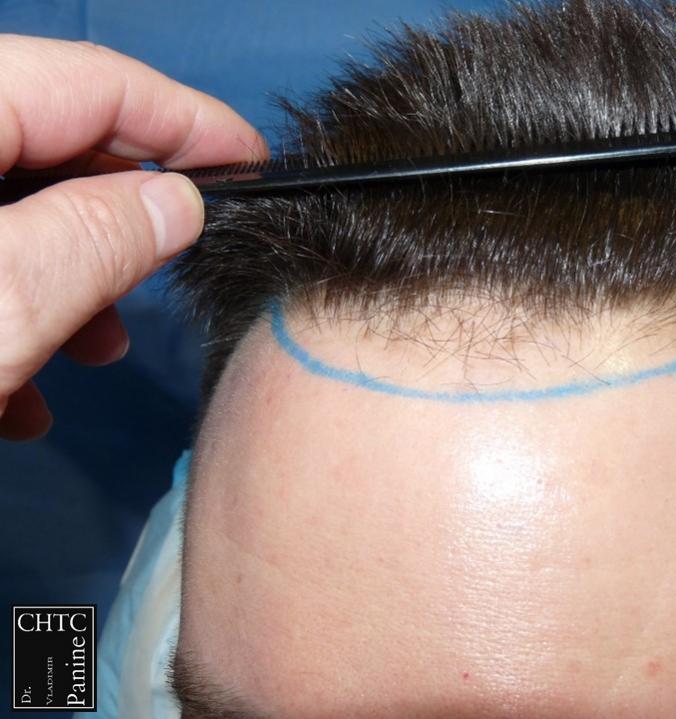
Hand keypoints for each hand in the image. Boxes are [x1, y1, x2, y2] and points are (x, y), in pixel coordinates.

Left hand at [0, 34, 268, 440]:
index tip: (257, 166)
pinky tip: (18, 394)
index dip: (190, 123)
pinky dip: (10, 315)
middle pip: (53, 145)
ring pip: (11, 211)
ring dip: (69, 282)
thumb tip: (179, 203)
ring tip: (94, 355)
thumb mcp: (5, 302)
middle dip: (121, 220)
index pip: (95, 83)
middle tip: (172, 279)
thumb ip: (96, 238)